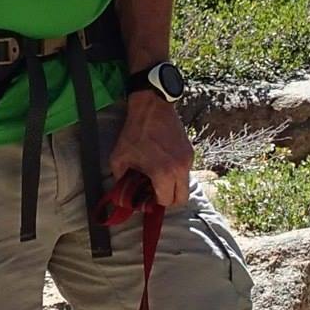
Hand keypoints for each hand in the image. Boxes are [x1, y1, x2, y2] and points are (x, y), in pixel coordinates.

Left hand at [109, 93, 191, 209]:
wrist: (152, 107)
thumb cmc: (134, 132)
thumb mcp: (119, 158)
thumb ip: (121, 180)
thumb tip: (123, 193)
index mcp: (164, 173)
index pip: (166, 201)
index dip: (154, 202)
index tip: (146, 197)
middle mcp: (180, 169)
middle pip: (182, 199)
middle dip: (169, 200)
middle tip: (155, 193)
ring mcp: (188, 160)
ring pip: (185, 185)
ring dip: (173, 186)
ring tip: (157, 176)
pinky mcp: (190, 152)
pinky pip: (185, 171)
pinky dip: (176, 174)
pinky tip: (163, 164)